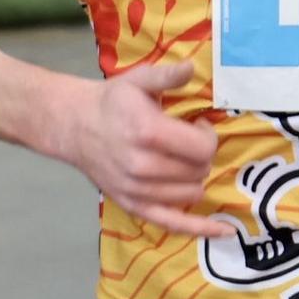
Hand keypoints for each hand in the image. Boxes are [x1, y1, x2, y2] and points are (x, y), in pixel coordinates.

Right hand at [59, 61, 231, 237]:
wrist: (74, 125)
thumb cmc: (111, 102)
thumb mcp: (138, 80)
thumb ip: (168, 75)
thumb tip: (193, 66)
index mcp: (148, 132)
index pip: (202, 148)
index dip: (208, 136)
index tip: (198, 125)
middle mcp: (143, 166)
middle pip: (199, 170)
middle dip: (201, 155)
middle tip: (188, 141)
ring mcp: (137, 190)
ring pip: (192, 194)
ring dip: (195, 177)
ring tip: (181, 160)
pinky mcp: (133, 206)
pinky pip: (174, 224)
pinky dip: (201, 230)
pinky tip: (224, 232)